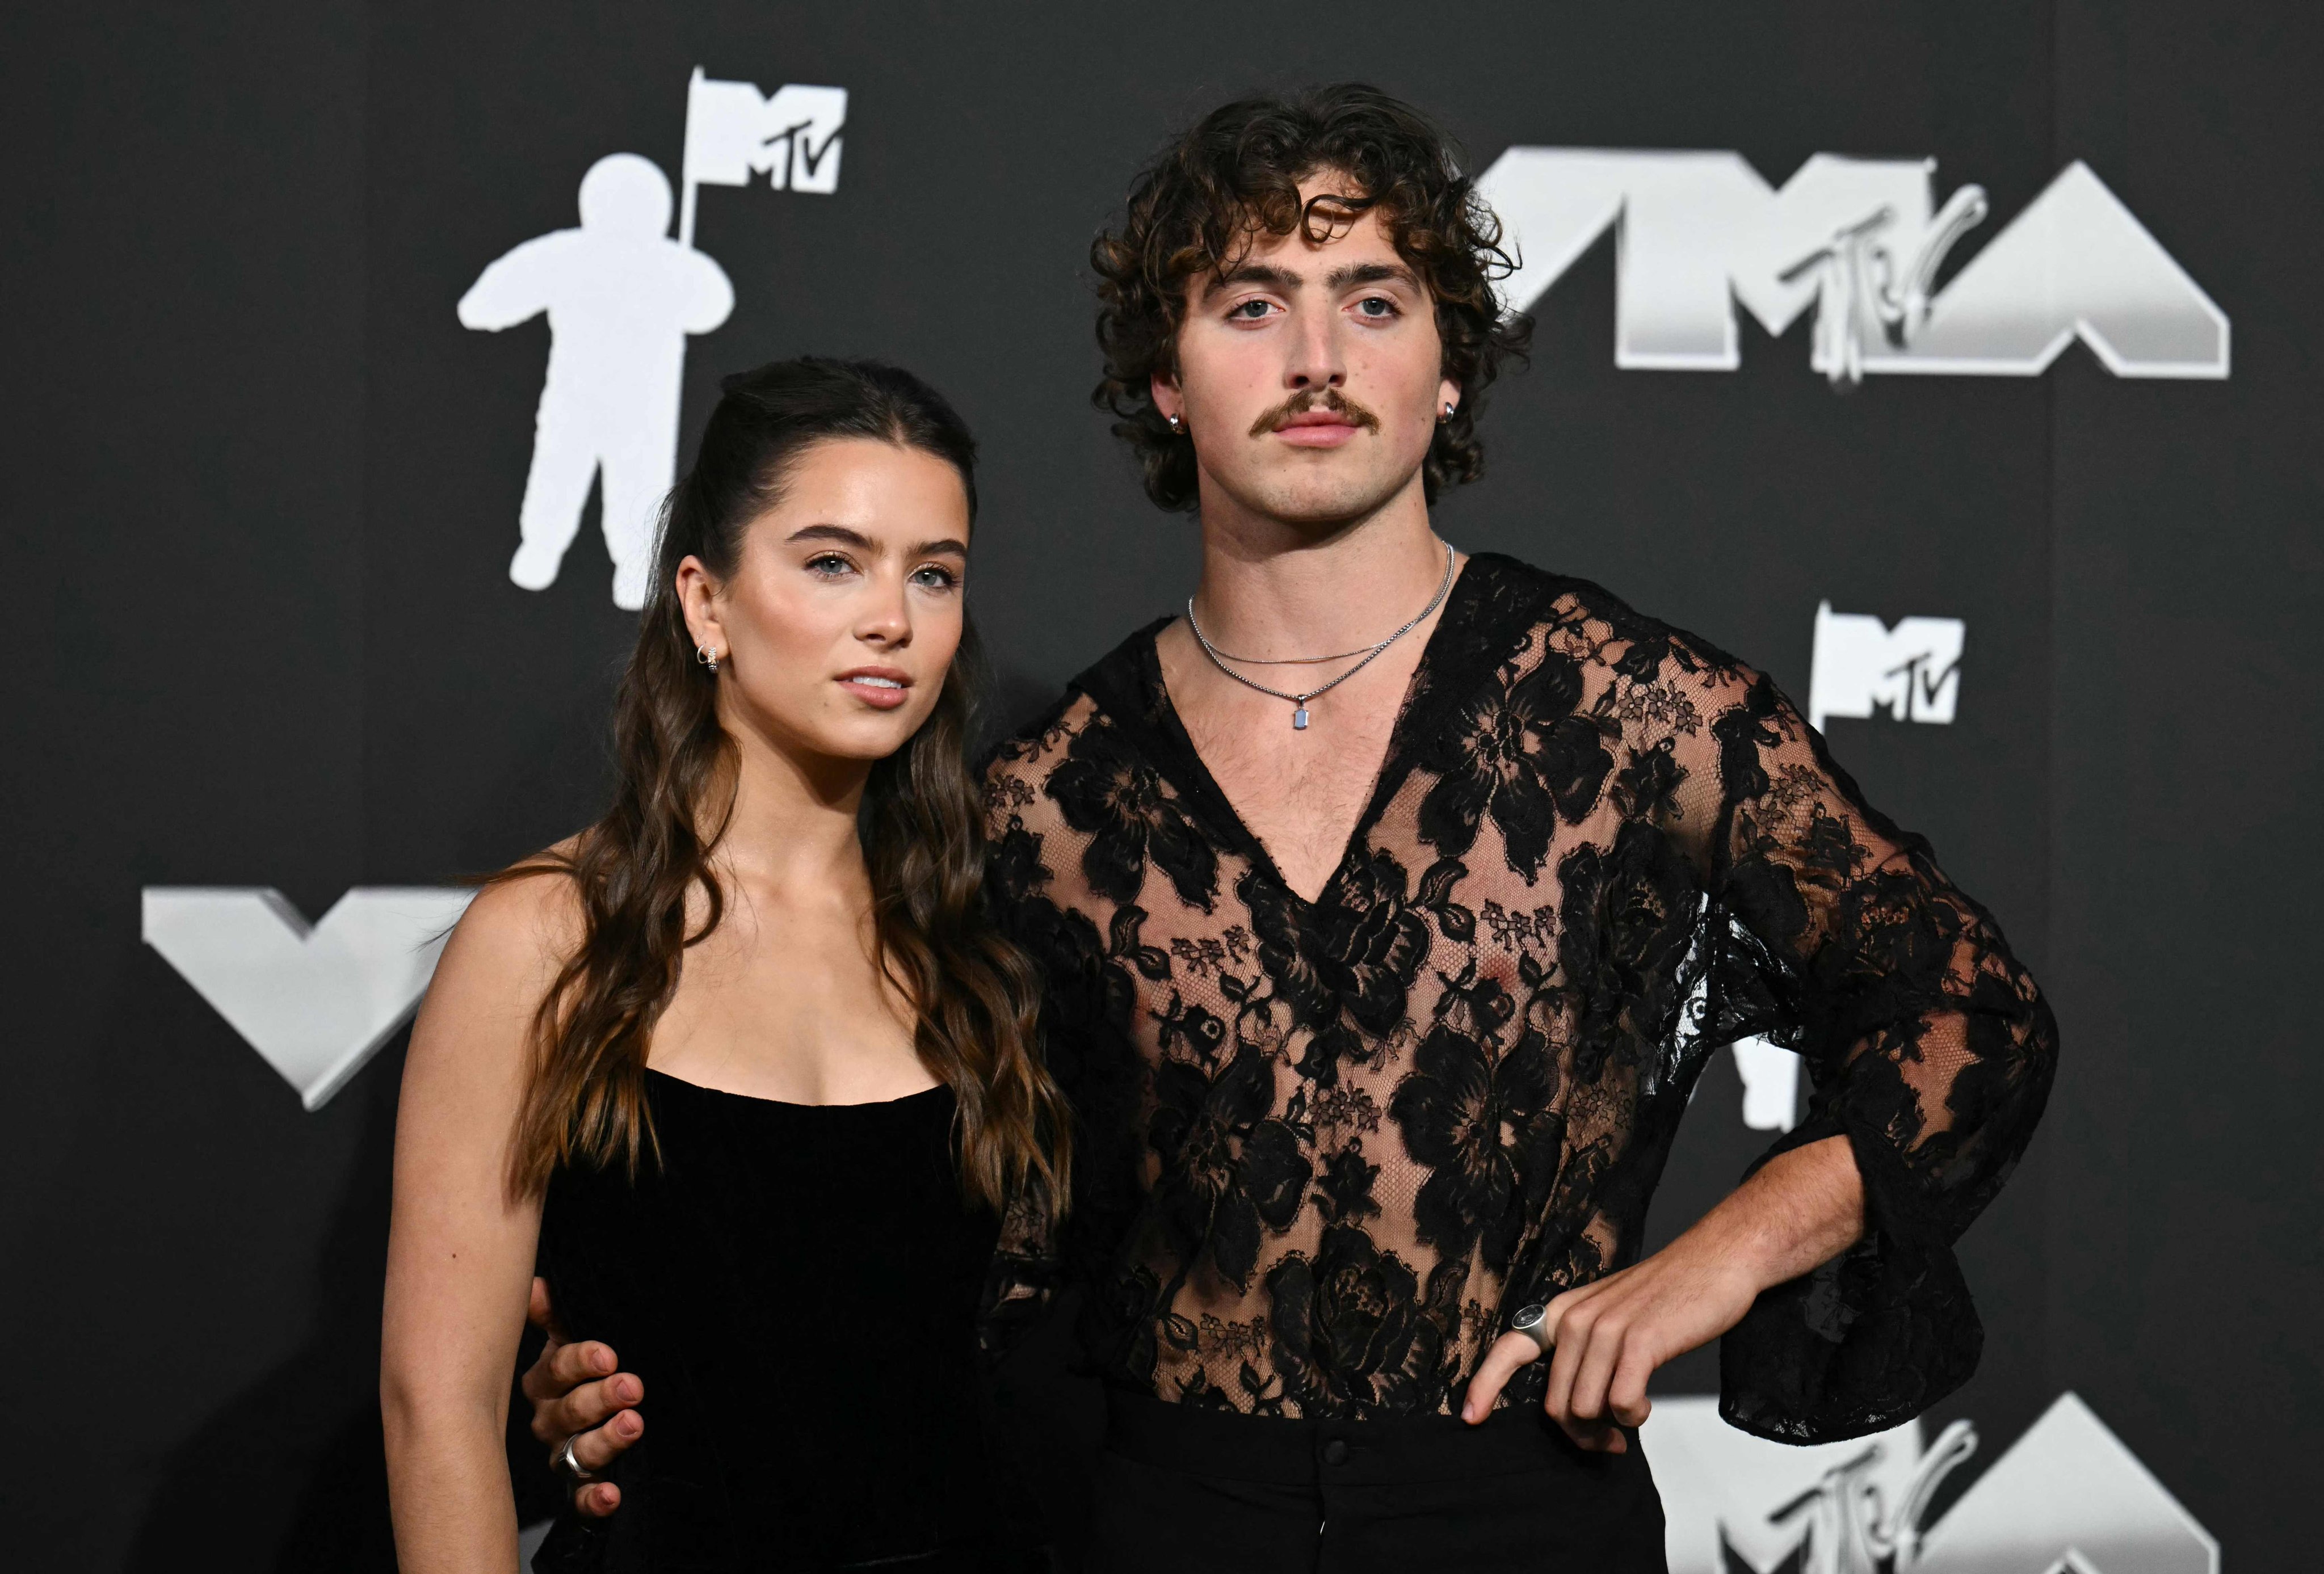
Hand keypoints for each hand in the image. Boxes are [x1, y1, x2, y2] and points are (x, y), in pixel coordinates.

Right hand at [521, 1277, 643, 1516]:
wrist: (611, 1408)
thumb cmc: (588, 1366)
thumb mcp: (572, 1334)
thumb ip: (555, 1313)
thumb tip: (536, 1286)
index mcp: (547, 1381)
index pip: (557, 1369)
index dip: (579, 1361)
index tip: (607, 1355)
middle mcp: (550, 1420)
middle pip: (569, 1411)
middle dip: (600, 1398)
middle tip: (631, 1387)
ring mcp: (565, 1453)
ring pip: (577, 1452)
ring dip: (605, 1440)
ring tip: (633, 1425)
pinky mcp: (583, 1486)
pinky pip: (582, 1497)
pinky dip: (595, 1499)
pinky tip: (613, 1495)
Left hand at [1460, 1241, 1760, 1452]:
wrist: (1716, 1259)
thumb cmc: (1668, 1294)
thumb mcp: (1611, 1314)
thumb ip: (1585, 1350)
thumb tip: (1575, 1407)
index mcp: (1563, 1311)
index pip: (1510, 1349)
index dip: (1484, 1385)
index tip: (1469, 1417)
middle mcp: (1575, 1318)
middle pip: (1555, 1404)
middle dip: (1579, 1434)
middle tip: (1608, 1442)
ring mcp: (1605, 1329)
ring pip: (1583, 1409)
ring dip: (1609, 1428)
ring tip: (1630, 1419)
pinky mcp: (1640, 1342)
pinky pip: (1620, 1403)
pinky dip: (1632, 1416)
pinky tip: (1643, 1407)